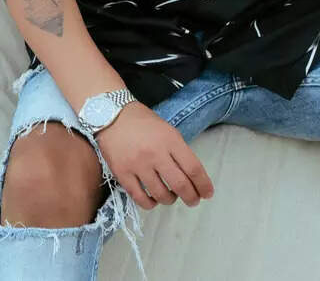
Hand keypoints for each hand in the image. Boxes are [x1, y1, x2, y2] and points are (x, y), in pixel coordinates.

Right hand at [96, 102, 214, 209]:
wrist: (112, 116)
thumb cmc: (143, 122)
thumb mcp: (167, 130)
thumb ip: (179, 151)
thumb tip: (192, 176)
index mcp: (170, 140)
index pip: (193, 168)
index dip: (203, 184)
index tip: (207, 193)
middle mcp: (156, 153)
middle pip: (180, 184)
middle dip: (191, 197)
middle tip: (193, 201)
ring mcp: (138, 165)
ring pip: (161, 195)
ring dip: (170, 200)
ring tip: (171, 196)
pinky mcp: (122, 174)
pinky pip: (140, 198)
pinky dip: (151, 203)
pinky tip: (154, 199)